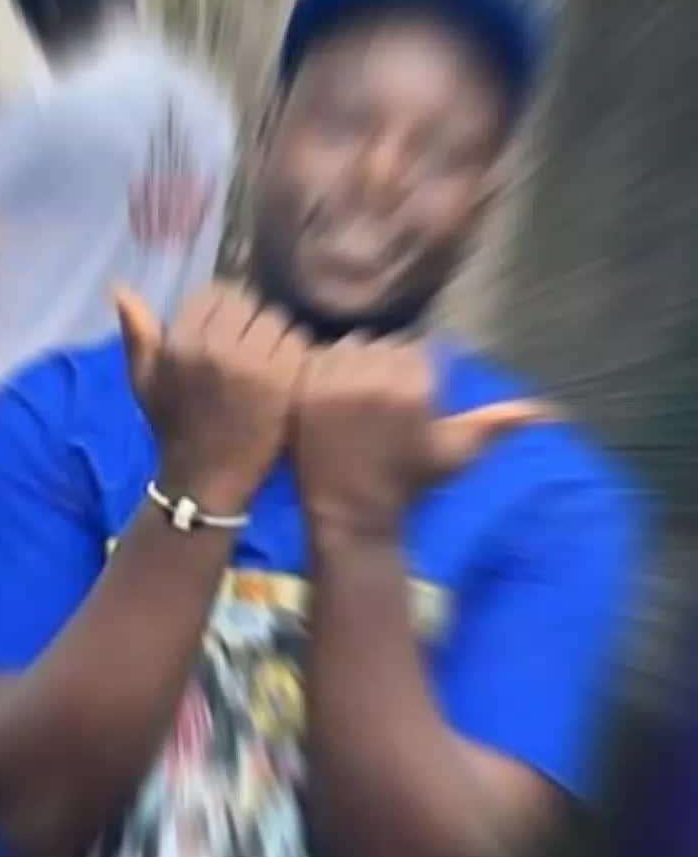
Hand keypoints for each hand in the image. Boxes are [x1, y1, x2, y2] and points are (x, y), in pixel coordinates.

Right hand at [115, 283, 307, 516]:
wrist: (204, 480)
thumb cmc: (173, 428)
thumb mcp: (143, 381)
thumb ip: (136, 333)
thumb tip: (118, 288)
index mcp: (181, 342)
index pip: (216, 294)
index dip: (225, 310)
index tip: (228, 331)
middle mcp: (215, 346)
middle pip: (249, 303)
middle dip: (251, 321)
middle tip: (252, 347)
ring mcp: (251, 363)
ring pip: (276, 319)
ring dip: (276, 335)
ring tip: (270, 360)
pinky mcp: (282, 380)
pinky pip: (296, 342)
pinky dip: (294, 353)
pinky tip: (285, 373)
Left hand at [293, 337, 555, 537]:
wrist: (350, 512)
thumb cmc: (409, 482)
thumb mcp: (457, 452)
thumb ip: (498, 424)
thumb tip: (550, 412)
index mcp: (415, 388)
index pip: (420, 349)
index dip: (416, 371)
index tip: (408, 400)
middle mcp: (376, 378)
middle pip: (386, 344)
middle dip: (388, 365)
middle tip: (382, 401)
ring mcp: (336, 382)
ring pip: (354, 344)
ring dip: (358, 362)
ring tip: (359, 396)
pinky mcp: (307, 389)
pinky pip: (322, 355)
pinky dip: (329, 369)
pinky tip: (336, 396)